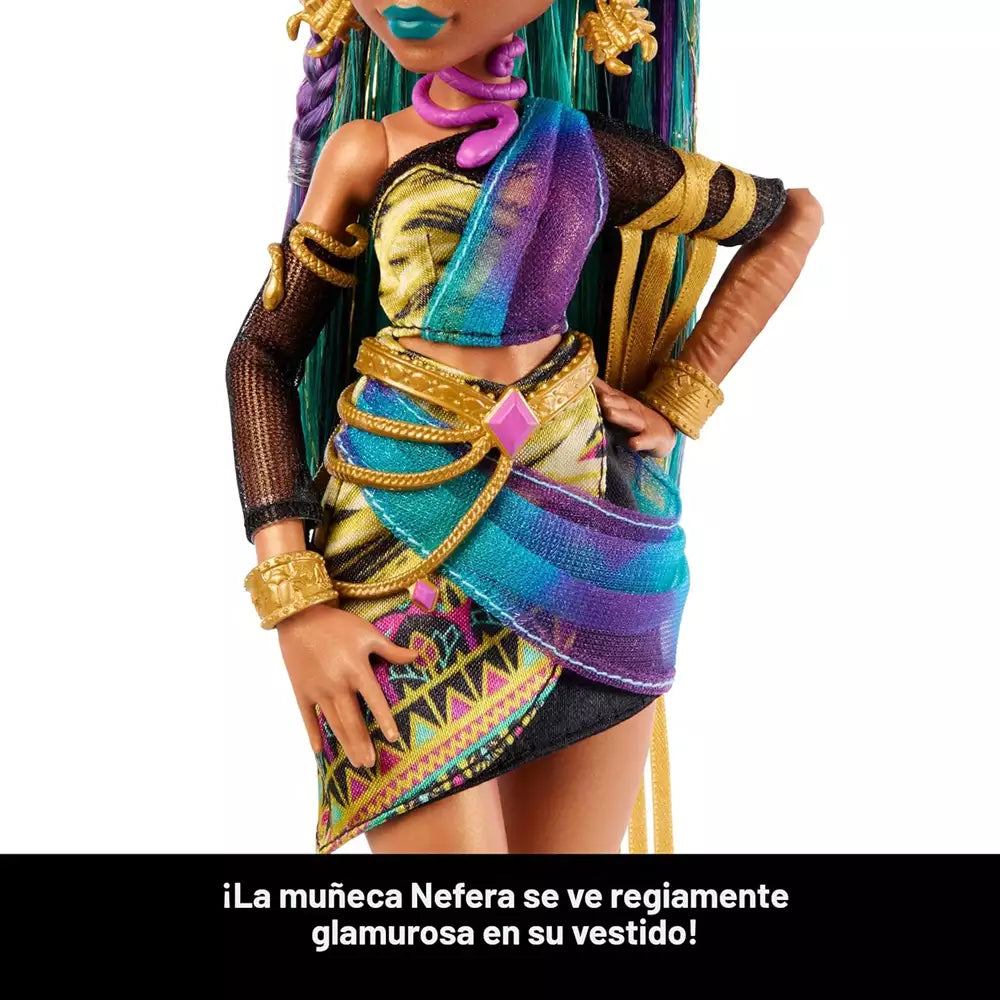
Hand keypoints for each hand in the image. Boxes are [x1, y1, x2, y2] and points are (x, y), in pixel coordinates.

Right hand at [275, 603, 419, 767]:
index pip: (374, 700)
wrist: (299, 616)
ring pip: (334, 723)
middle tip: (370, 764)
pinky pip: (308, 718)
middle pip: (353, 721)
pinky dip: (314, 735)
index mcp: (356, 670)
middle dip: (362, 744)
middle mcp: (337, 684)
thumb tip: (417, 655)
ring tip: (356, 762)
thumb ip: (391, 650)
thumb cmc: (338, 624)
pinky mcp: (301, 691)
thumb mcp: (367, 633)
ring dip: (345, 744)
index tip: (394, 739)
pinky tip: (320, 751)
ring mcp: (317, 690)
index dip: (385, 720)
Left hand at [593, 378, 677, 457]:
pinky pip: (646, 441)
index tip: (586, 382)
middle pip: (620, 403)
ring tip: (609, 413)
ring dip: (620, 415)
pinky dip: (640, 442)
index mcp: (624, 403)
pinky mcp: (652, 439)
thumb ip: (606, 398)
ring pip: (631, 419)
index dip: (598, 387)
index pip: (610, 393)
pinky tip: (633, 444)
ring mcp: (643, 425)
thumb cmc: (636, 421)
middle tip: (599, 397)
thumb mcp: (622, 408)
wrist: (664, 435)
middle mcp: (632, 410)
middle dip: (609, 399)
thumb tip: (586, 385)